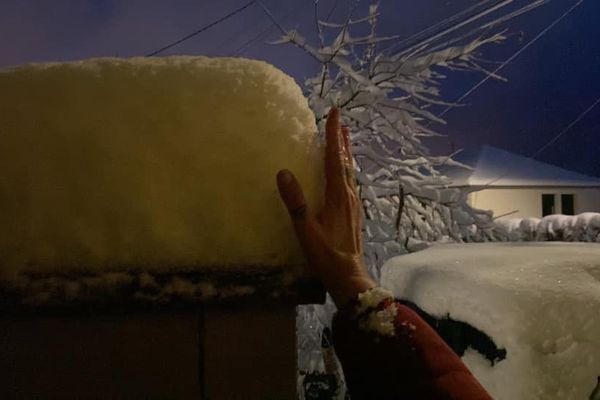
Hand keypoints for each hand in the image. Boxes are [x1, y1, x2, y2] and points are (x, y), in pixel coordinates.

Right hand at [277, 108, 375, 307]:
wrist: (348, 275)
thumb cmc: (326, 254)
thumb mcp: (305, 229)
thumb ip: (295, 202)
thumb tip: (284, 172)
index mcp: (338, 195)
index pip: (335, 158)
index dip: (333, 135)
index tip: (334, 113)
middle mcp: (349, 195)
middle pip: (346, 161)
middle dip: (342, 140)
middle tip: (340, 120)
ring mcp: (353, 204)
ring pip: (350, 171)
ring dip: (345, 153)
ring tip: (343, 140)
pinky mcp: (353, 213)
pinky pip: (350, 182)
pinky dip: (345, 169)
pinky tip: (343, 174)